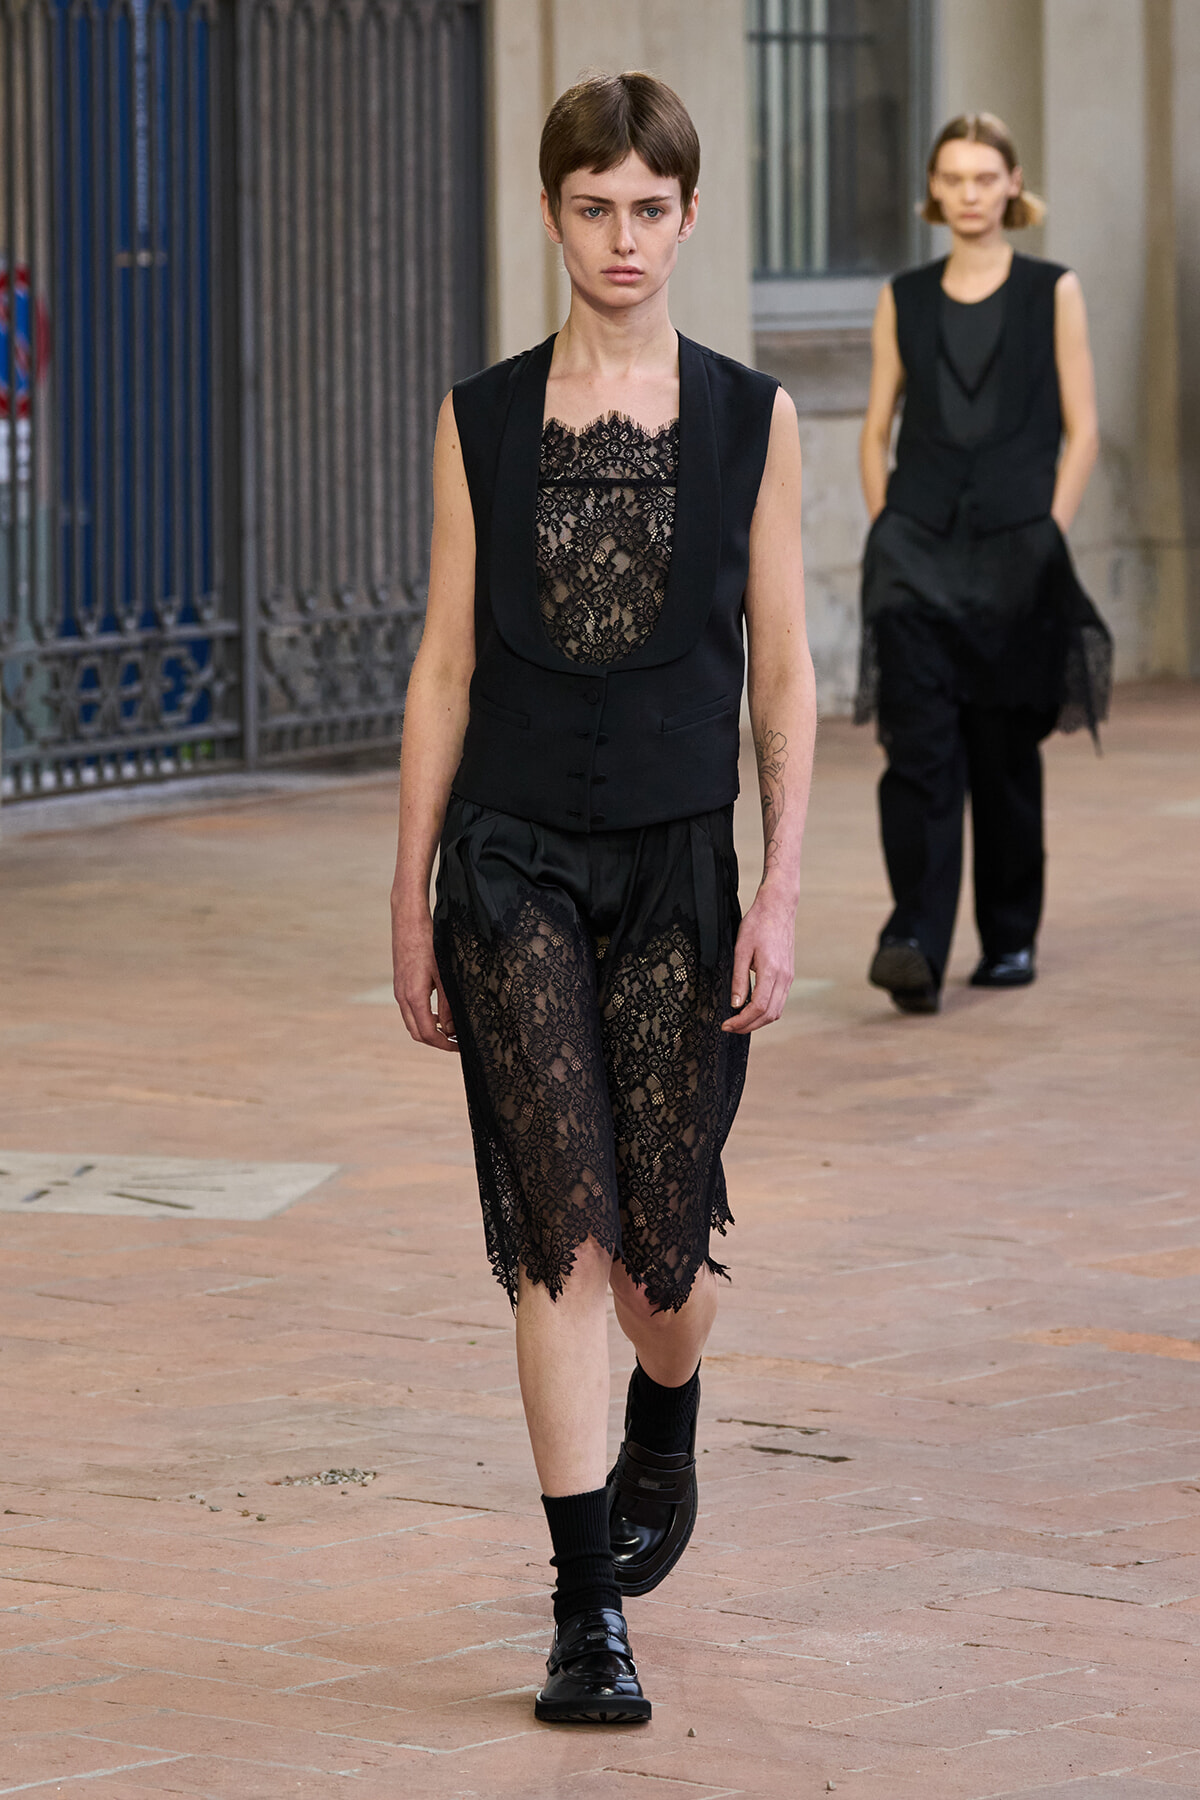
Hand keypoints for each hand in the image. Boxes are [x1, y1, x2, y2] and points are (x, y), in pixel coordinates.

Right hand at [392, 904, 457, 1051]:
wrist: (408, 921)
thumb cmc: (429, 943)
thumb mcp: (445, 975)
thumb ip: (448, 1004)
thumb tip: (451, 1029)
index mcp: (414, 997)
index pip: (428, 1033)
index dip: (444, 1045)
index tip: (459, 1046)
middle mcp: (402, 997)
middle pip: (417, 1033)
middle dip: (437, 1041)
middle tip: (456, 1042)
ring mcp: (399, 991)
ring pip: (412, 1022)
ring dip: (429, 1030)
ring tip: (450, 1029)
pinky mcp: (400, 984)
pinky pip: (409, 1010)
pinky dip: (423, 1018)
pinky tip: (438, 1012)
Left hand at [721, 888, 795, 1033]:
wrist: (778, 908)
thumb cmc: (757, 924)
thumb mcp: (741, 949)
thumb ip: (739, 978)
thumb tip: (736, 1004)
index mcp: (772, 971)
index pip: (759, 1007)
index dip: (742, 1021)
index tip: (726, 1025)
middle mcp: (784, 977)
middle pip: (770, 1014)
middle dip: (749, 1026)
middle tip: (730, 1028)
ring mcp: (789, 977)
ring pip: (777, 1010)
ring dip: (759, 1021)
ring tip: (739, 1022)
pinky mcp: (789, 975)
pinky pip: (780, 1001)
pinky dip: (766, 1011)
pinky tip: (751, 1009)